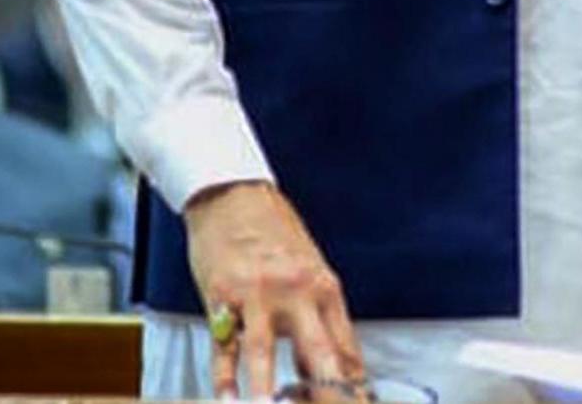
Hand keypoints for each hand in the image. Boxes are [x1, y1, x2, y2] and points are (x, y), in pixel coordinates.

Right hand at [185, 180, 365, 399]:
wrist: (235, 198)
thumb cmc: (274, 236)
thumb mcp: (308, 271)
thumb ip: (319, 317)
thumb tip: (333, 366)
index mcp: (323, 289)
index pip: (345, 346)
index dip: (354, 384)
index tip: (359, 403)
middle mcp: (296, 293)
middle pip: (318, 351)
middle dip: (327, 391)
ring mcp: (259, 295)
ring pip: (265, 350)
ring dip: (266, 388)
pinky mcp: (222, 297)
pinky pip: (223, 346)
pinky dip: (224, 378)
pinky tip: (227, 400)